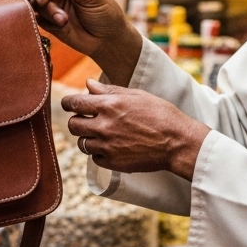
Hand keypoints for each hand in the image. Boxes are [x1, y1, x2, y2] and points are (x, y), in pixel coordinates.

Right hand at [25, 0, 140, 83]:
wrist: (107, 40)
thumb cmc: (105, 13)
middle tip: (43, 0)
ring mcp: (53, 2)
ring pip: (36, 1)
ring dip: (46, 9)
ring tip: (62, 19)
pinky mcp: (48, 19)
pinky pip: (38, 17)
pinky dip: (46, 21)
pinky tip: (61, 25)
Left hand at [63, 79, 210, 178]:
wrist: (177, 142)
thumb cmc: (160, 114)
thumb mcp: (136, 95)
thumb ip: (109, 90)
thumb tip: (88, 84)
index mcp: (109, 105)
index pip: (74, 103)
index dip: (68, 103)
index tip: (70, 104)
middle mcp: (104, 126)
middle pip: (73, 125)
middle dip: (77, 120)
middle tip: (87, 119)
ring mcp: (107, 146)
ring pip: (82, 143)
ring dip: (88, 137)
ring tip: (103, 134)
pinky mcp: (113, 163)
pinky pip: (94, 158)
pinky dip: (99, 153)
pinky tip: (112, 146)